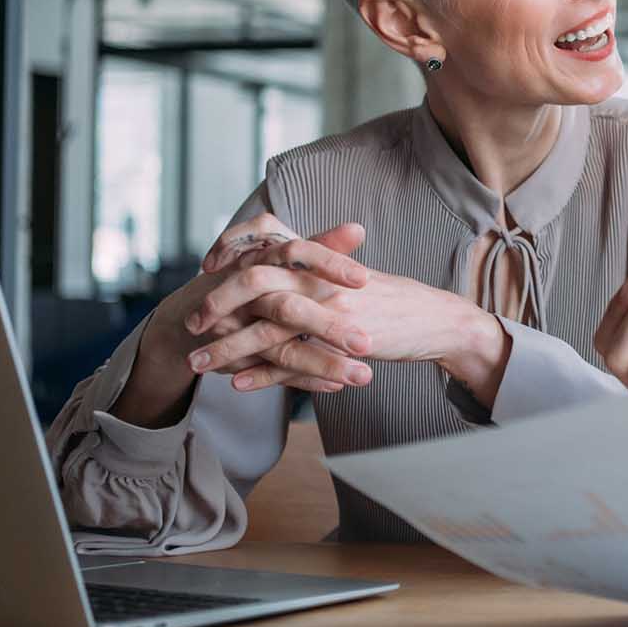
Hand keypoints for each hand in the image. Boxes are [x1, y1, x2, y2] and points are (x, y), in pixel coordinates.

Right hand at [110, 221, 373, 427]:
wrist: (189, 319)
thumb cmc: (251, 283)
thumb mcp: (284, 260)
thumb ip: (322, 245)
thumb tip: (359, 229)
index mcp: (262, 258)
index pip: (297, 254)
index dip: (329, 264)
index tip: (365, 279)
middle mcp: (246, 292)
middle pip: (286, 308)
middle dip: (329, 327)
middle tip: (367, 343)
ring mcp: (236, 329)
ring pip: (282, 348)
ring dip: (323, 363)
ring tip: (364, 376)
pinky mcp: (234, 358)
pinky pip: (273, 373)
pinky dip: (304, 381)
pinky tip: (335, 388)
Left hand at [184, 252, 506, 402]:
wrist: (434, 320)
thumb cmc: (390, 300)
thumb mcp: (348, 276)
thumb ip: (314, 266)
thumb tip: (278, 262)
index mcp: (319, 258)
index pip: (264, 243)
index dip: (231, 251)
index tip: (207, 266)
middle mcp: (320, 279)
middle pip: (253, 282)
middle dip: (216, 303)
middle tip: (192, 323)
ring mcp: (330, 311)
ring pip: (265, 328)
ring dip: (226, 348)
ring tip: (198, 365)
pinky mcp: (340, 344)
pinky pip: (292, 361)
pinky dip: (262, 374)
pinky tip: (237, 384)